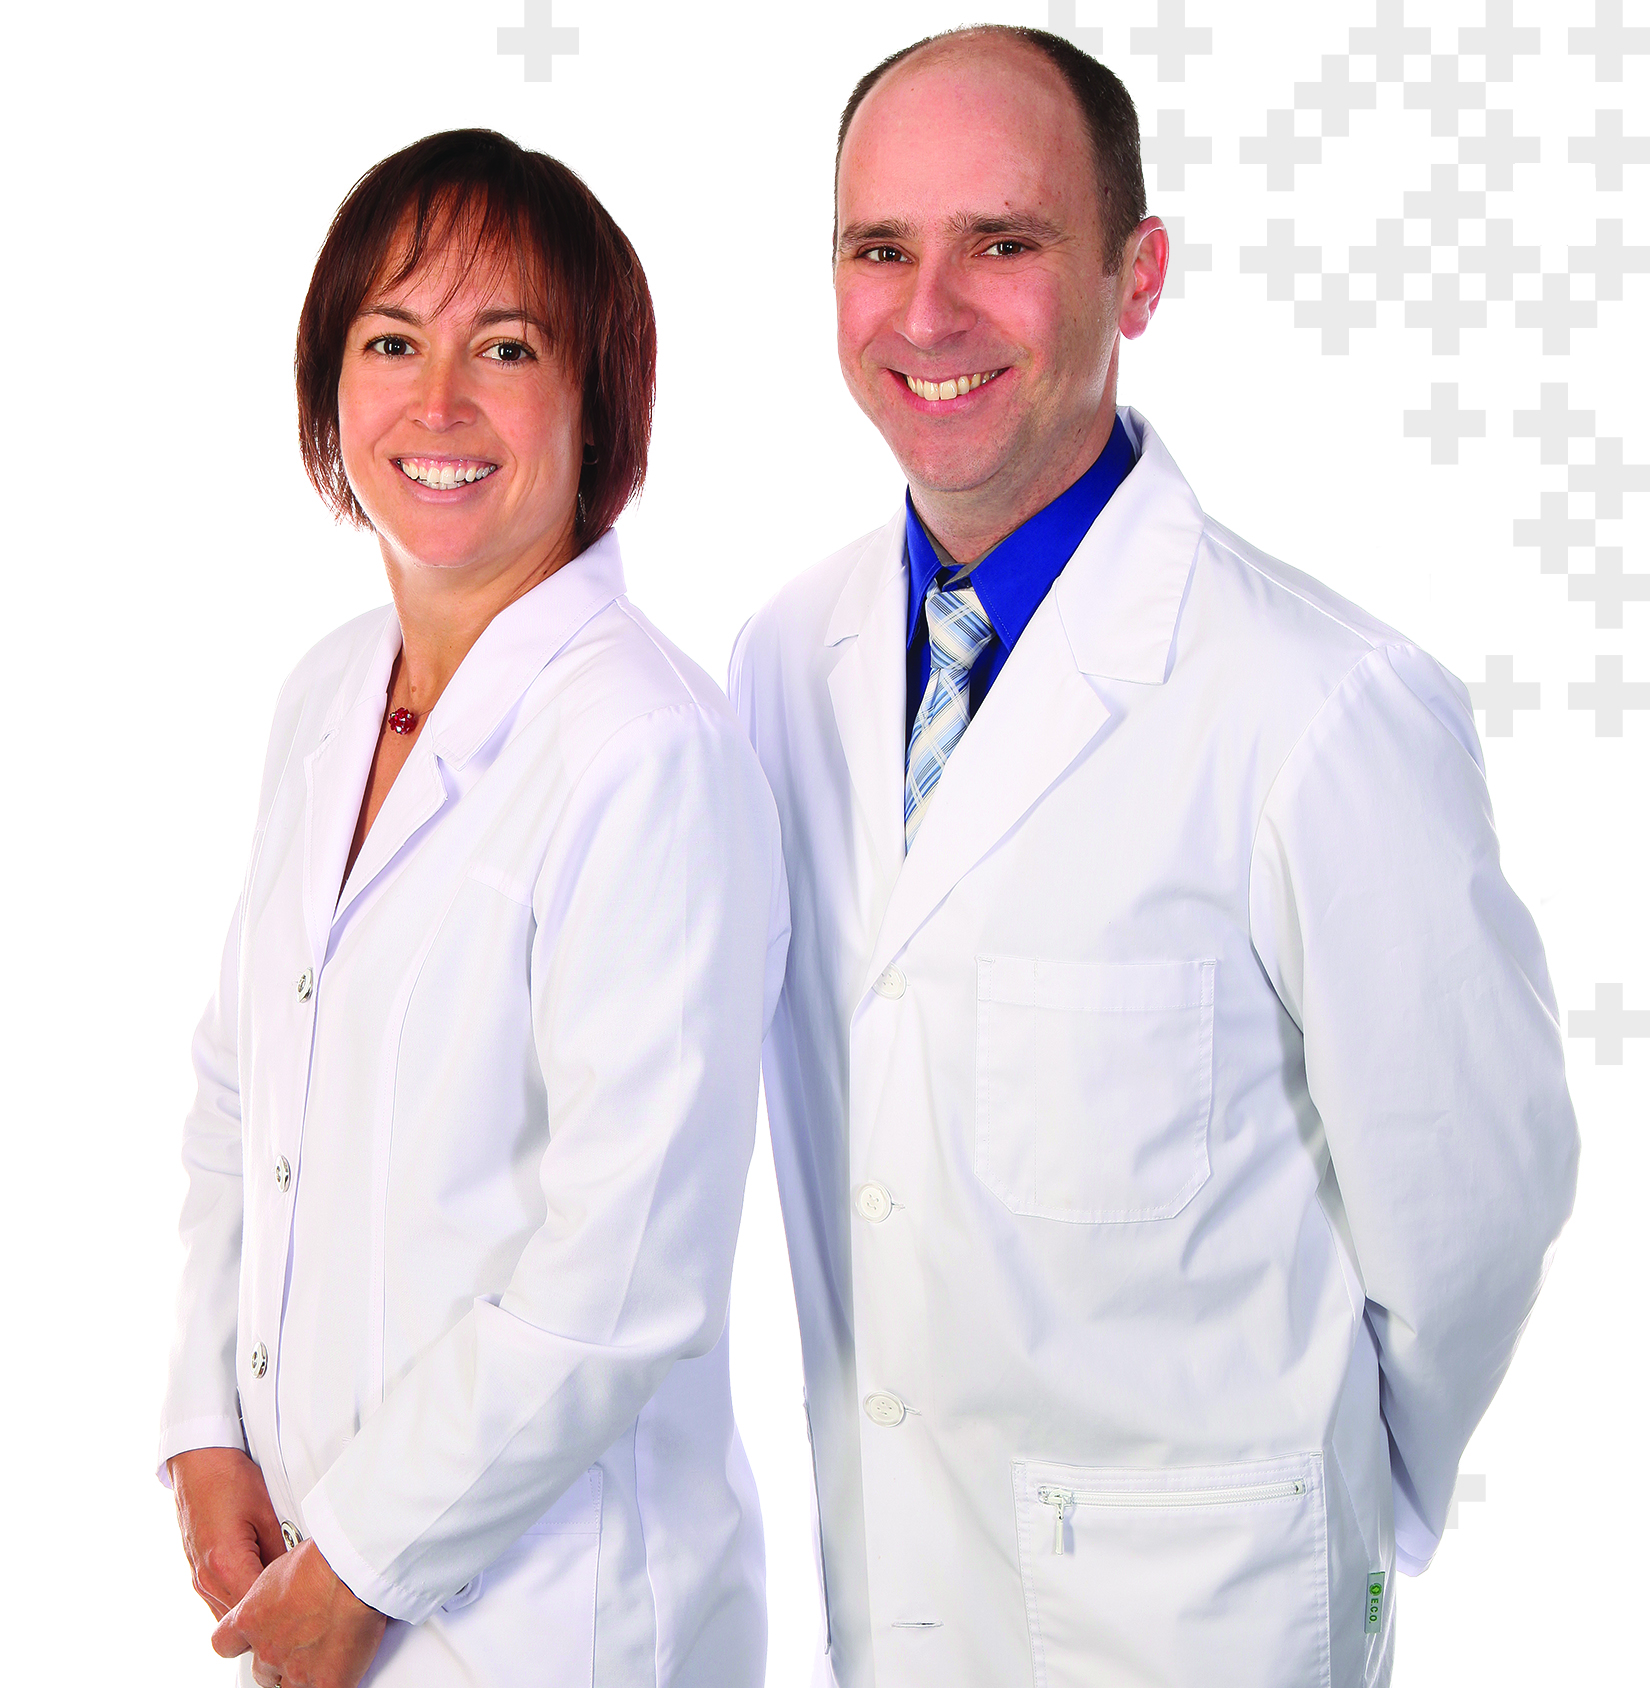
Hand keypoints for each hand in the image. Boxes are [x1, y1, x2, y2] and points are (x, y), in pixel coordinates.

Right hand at [170, 1446, 285, 1619]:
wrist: (199, 1464)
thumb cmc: (232, 1481)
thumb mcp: (268, 1512)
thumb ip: (281, 1551)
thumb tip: (297, 1576)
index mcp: (226, 1565)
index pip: (257, 1610)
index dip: (282, 1611)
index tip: (304, 1606)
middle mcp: (207, 1579)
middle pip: (241, 1619)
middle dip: (268, 1616)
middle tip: (297, 1605)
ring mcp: (198, 1579)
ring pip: (228, 1614)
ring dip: (251, 1610)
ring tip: (281, 1597)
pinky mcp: (196, 1574)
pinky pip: (219, 1601)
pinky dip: (238, 1600)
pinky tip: (260, 1585)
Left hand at [212, 1538, 387, 1687]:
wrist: (351, 1571)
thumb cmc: (323, 1557)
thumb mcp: (283, 1566)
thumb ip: (275, 1593)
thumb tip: (287, 1593)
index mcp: (250, 1618)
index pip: (225, 1643)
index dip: (240, 1643)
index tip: (252, 1638)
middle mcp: (267, 1649)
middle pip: (262, 1670)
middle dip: (280, 1659)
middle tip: (304, 1639)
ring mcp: (294, 1670)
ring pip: (290, 1686)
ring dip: (305, 1673)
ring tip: (328, 1648)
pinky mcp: (325, 1682)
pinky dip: (333, 1680)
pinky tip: (344, 1664)